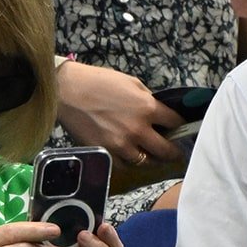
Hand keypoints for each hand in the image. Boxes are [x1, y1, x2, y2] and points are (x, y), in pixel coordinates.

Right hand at [57, 62, 184, 164]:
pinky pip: (123, 165)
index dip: (180, 126)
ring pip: (145, 162)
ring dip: (150, 159)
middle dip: (173, 152)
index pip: (175, 122)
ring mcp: (120, 145)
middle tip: (175, 153)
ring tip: (151, 157)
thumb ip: (147, 99)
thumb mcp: (131, 82)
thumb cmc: (98, 81)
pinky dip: (128, 162)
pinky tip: (128, 157)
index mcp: (147, 108)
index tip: (179, 129)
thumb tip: (155, 111)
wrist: (66, 91)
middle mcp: (138, 130)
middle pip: (165, 150)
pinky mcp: (104, 152)